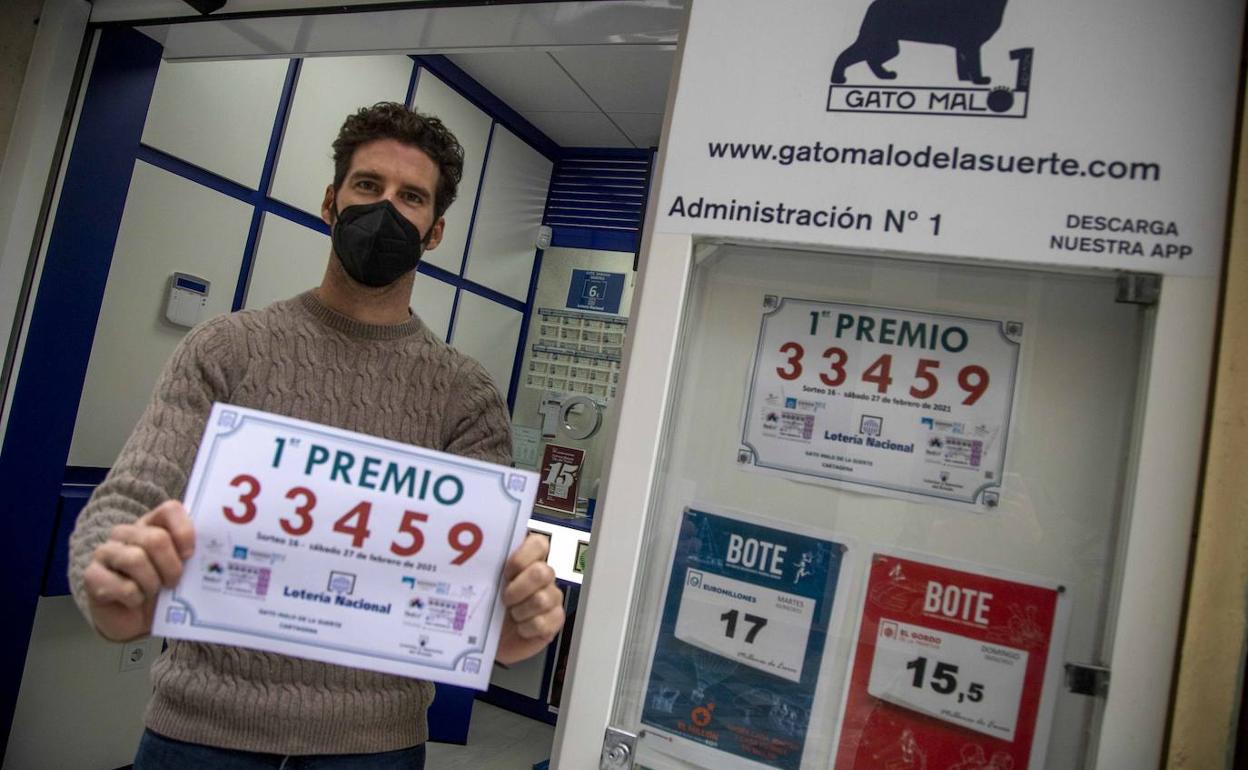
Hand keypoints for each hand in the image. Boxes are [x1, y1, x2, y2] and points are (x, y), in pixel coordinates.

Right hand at [81, 500, 194, 641]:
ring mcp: (106, 552)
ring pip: (136, 560)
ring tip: (154, 592)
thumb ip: (195, 555)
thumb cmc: (161, 588)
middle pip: (155, 539)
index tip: (190, 554)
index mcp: (153, 524)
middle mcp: (127, 532)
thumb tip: (223, 556)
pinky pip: (121, 585)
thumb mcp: (182, 569)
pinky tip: (135, 601)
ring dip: (152, 583)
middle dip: (171, 566)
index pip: (170, 509)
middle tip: (174, 582)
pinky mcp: (92, 575)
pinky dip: (135, 598)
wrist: (134, 619)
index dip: (184, 531)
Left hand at [496, 534, 564, 664]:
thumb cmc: (486, 608)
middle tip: (505, 599)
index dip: (522, 558)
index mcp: (527, 561)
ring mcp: (552, 598)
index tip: (506, 573)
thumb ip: (486, 569)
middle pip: (543, 572)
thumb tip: (472, 560)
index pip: (539, 544)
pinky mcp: (554, 620)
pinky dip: (526, 628)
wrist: (487, 642)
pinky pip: (544, 622)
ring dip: (521, 611)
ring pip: (543, 599)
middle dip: (519, 588)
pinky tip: (520, 628)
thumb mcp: (483, 585)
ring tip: (512, 616)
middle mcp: (543, 577)